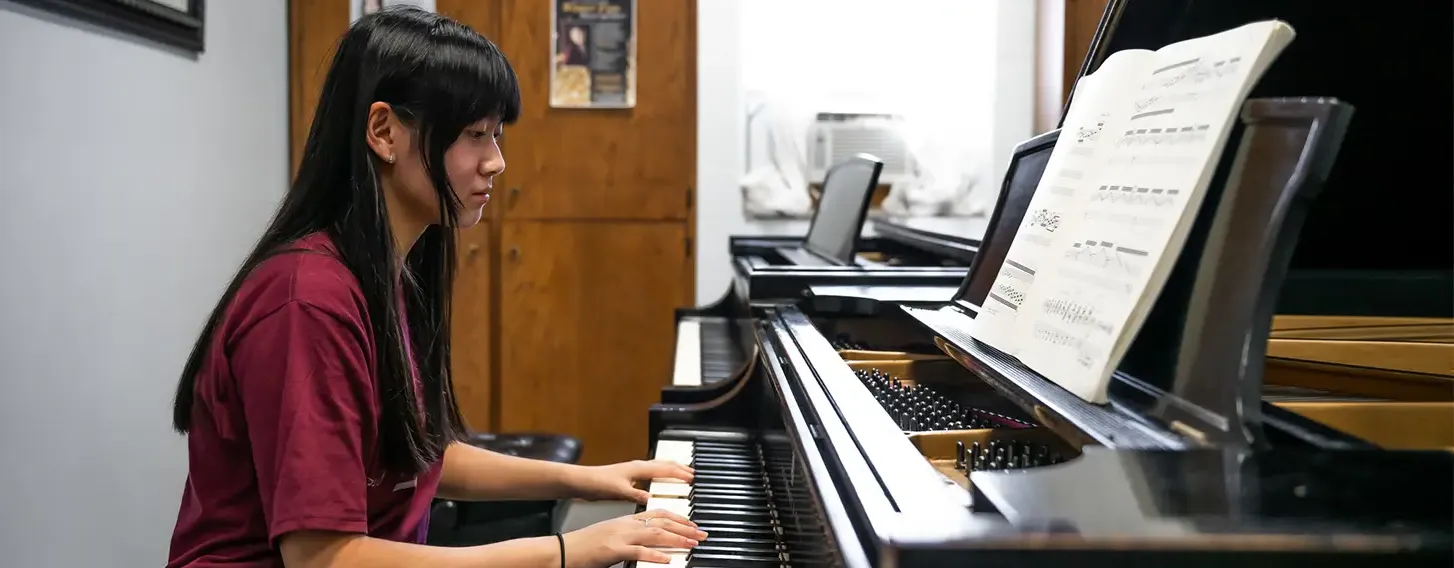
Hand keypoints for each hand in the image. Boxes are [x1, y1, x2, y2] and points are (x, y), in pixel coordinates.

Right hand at [561, 510, 706, 567]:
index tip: (693, 524)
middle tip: (701, 534)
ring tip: (692, 544)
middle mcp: (625, 525)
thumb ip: (632, 537)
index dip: (679, 518)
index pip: (658, 513)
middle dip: (685, 528)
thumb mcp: (612, 536)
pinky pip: (638, 552)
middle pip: (661, 522)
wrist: (562, 549)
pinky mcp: (613, 550)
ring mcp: (619, 536)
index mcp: (626, 520)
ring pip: (654, 534)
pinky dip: (654, 555)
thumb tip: (652, 543)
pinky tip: (667, 559)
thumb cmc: (585, 546)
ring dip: (676, 539)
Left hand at [570, 460, 693, 503]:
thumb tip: (652, 499)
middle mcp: (637, 466)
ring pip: (657, 466)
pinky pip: (650, 472)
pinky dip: (660, 474)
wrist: (582, 481)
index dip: (679, 474)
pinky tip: (658, 481)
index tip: (691, 477)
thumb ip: (636, 495)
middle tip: (692, 472)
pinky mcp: (628, 475)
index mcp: (638, 469)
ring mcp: (633, 470)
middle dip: (679, 468)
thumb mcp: (619, 492)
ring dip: (670, 469)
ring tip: (681, 472)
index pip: (664, 469)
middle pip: (663, 464)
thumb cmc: (598, 484)